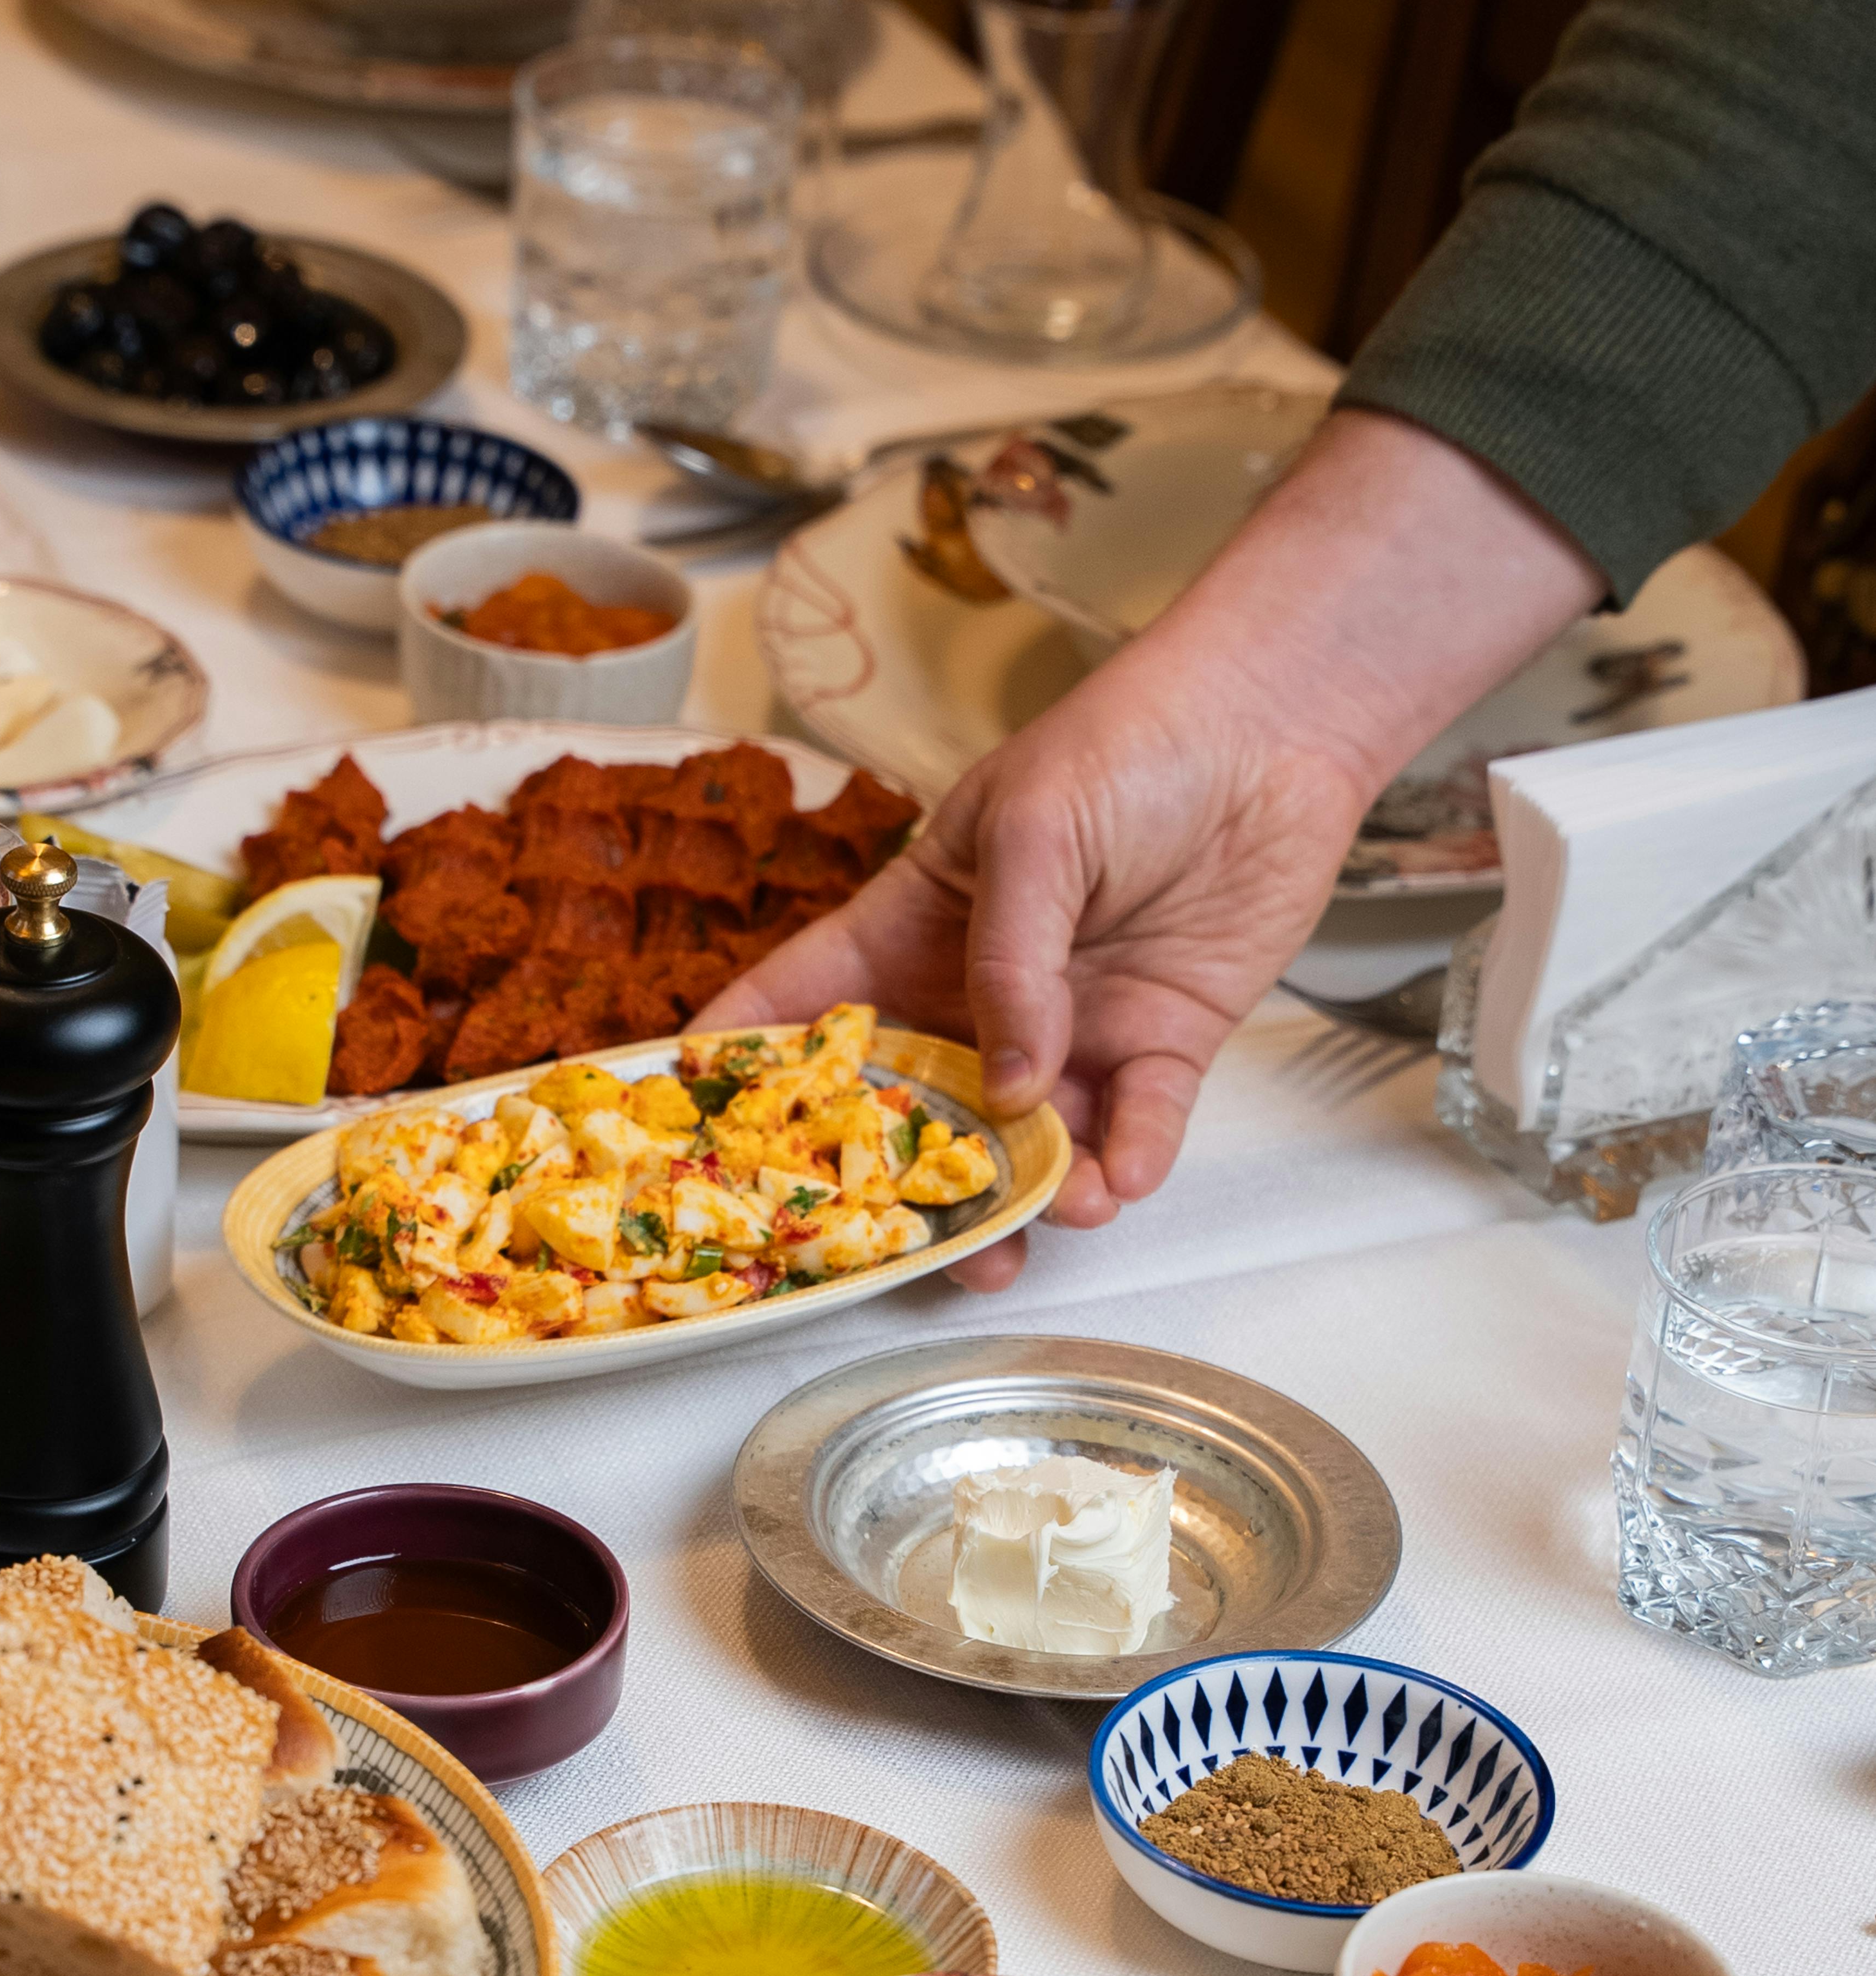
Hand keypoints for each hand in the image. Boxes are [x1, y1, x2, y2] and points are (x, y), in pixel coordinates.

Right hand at [699, 673, 1369, 1242]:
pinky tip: (1124, 1179)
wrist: (1273, 727)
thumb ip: (1009, 962)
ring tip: (1045, 1217)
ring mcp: (1070, 1031)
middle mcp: (980, 999)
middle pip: (915, 1117)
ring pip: (1026, 1149)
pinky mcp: (1159, 1047)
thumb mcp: (1033, 831)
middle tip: (900, 1248)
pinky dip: (1130, 1166)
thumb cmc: (1131, 741)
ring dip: (1029, 1198)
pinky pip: (1136, 1131)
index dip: (750, 1070)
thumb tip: (1008, 1090)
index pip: (808, 1006)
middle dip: (902, 1189)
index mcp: (912, 930)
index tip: (702, 1142)